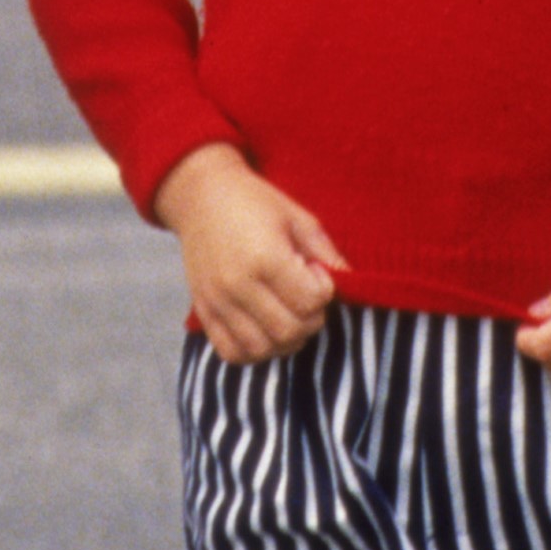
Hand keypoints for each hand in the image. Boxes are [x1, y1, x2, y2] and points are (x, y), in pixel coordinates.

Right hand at [152, 141, 347, 363]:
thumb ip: (325, 253)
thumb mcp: (297, 217)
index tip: (315, 272)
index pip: (310, 301)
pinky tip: (264, 329)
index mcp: (265, 257)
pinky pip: (232, 352)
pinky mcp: (203, 312)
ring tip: (287, 314)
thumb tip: (350, 282)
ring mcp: (218, 302)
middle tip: (306, 296)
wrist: (201, 196)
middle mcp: (238, 285)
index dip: (324, 291)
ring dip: (285, 339)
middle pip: (289, 331)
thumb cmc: (254, 202)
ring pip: (262, 349)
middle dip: (310, 319)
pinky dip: (254, 351)